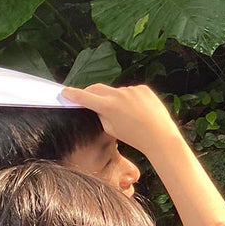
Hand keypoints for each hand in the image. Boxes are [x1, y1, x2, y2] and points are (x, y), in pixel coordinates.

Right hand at [60, 84, 182, 160]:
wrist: (160, 135)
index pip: (83, 97)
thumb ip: (101, 114)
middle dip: (90, 93)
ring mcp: (132, 90)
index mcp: (107, 106)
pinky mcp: (143, 88)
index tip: (64, 92)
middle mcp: (119, 94)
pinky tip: (137, 111)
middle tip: (86, 98)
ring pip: (116, 92)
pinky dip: (129, 98)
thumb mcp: (111, 129)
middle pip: (97, 89)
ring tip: (125, 115)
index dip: (71, 94)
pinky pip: (131, 91)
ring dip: (114, 99)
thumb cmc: (135, 137)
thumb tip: (98, 106)